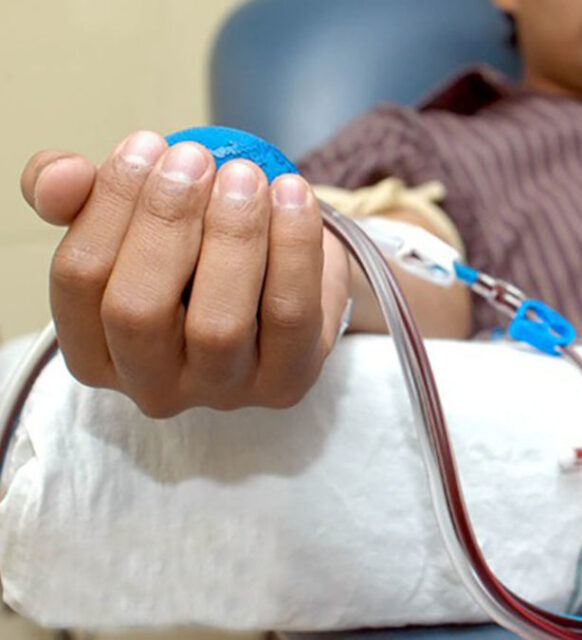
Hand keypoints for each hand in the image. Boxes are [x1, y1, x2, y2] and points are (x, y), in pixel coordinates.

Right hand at [20, 131, 349, 416]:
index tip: (148, 144)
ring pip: (218, 324)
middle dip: (166, 221)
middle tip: (195, 158)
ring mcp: (223, 392)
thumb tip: (61, 177)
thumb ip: (79, 193)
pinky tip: (291, 193)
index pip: (79, 278)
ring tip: (244, 175)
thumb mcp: (131, 216)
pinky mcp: (288, 380)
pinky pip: (290, 315)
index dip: (109, 204)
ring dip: (232, 235)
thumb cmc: (193, 248)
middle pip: (138, 310)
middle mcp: (152, 384)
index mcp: (95, 350)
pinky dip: (293, 246)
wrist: (282, 273)